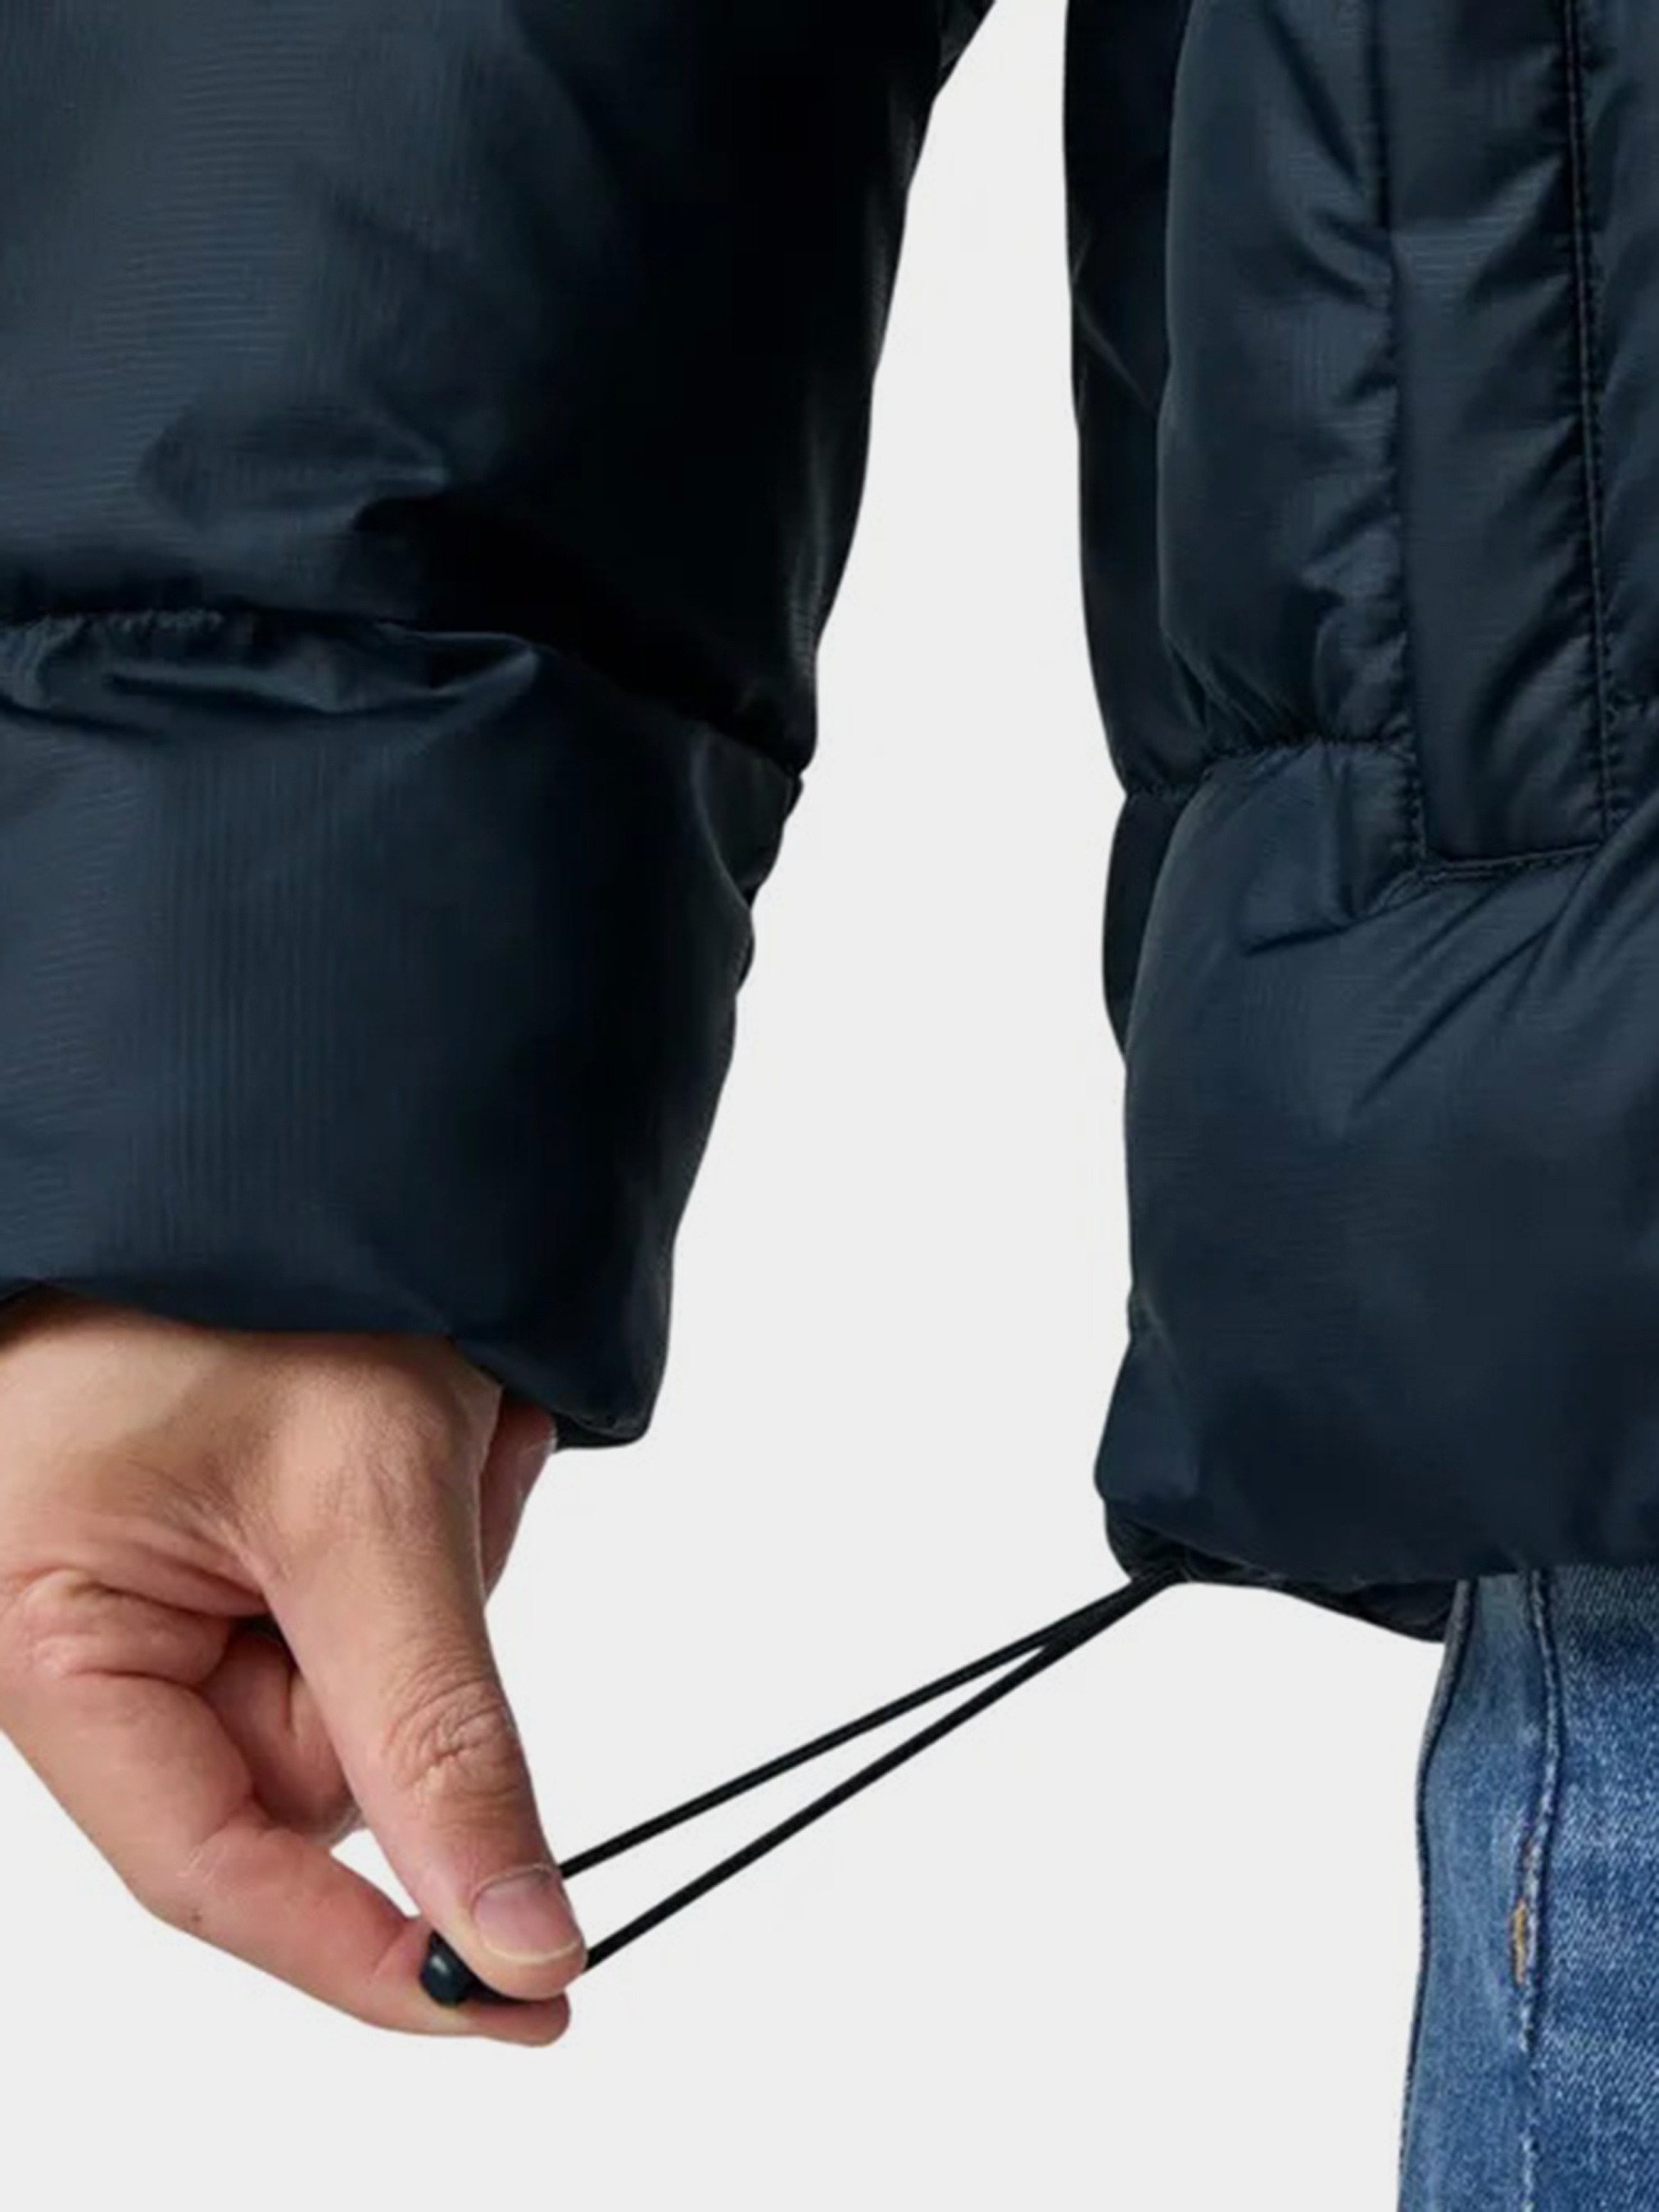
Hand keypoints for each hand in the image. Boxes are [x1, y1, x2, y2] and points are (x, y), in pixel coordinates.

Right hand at [0, 1288, 585, 2042]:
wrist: (275, 1127)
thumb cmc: (255, 1276)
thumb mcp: (363, 1506)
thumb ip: (438, 1735)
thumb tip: (513, 1940)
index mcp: (50, 1639)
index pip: (215, 1871)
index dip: (367, 1952)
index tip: (524, 2002)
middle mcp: (90, 1633)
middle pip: (318, 1761)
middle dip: (419, 1647)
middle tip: (443, 1490)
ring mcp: (171, 1587)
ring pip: (369, 1679)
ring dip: (438, 1565)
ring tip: (423, 1422)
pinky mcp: (241, 1544)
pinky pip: (380, 1605)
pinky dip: (435, 1527)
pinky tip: (427, 1423)